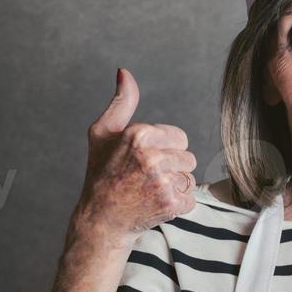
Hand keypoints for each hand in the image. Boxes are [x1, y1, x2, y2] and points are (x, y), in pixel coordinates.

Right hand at [73, 69, 196, 250]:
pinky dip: (177, 203)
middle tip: (146, 177)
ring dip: (176, 185)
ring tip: (150, 190)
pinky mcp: (171, 203)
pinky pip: (191, 197)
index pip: (180, 137)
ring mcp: (162, 182)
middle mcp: (151, 157)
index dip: (165, 148)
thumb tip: (125, 72)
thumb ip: (121, 102)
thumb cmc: (102, 173)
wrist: (101, 219)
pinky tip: (155, 203)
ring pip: (190, 177)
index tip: (145, 159)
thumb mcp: (104, 133)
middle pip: (188, 157)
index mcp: (139, 135)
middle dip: (172, 167)